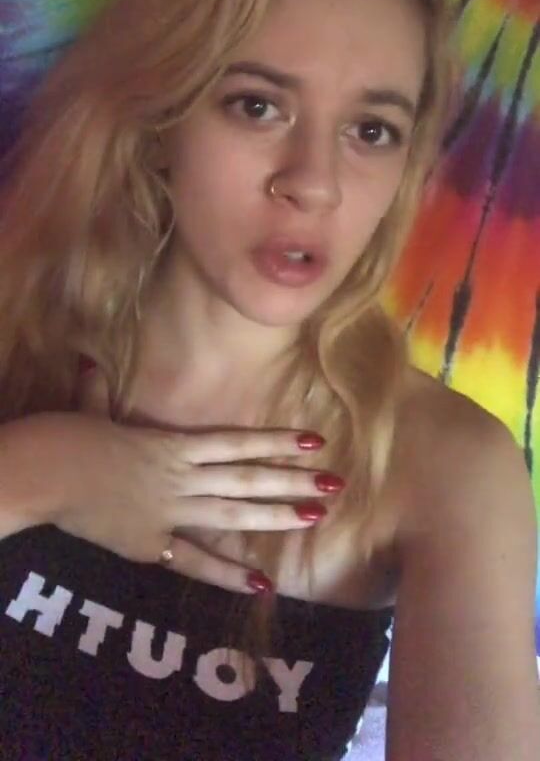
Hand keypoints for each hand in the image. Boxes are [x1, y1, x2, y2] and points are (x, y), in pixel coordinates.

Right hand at [11, 413, 342, 593]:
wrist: (49, 472)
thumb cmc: (68, 438)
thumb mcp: (89, 411)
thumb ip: (98, 392)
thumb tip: (89, 363)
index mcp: (173, 445)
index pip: (236, 442)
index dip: (276, 441)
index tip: (314, 440)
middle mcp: (183, 476)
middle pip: (247, 478)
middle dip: (292, 480)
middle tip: (335, 483)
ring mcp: (172, 511)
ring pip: (232, 514)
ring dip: (275, 516)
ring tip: (315, 516)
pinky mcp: (153, 544)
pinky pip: (196, 562)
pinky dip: (229, 574)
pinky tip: (263, 584)